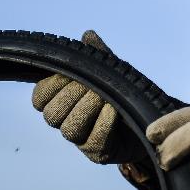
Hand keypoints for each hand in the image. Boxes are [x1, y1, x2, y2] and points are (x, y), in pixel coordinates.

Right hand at [32, 30, 146, 163]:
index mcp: (61, 102)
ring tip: (104, 97)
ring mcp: (81, 141)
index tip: (70, 74)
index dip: (51, 85)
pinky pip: (94, 140)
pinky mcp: (99, 153)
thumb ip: (99, 56)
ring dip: (87, 109)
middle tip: (92, 86)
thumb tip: (88, 36)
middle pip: (52, 115)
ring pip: (69, 129)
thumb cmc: (123, 94)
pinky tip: (113, 109)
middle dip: (71, 95)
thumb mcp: (112, 71)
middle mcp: (66, 123)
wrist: (150, 119)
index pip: (39, 98)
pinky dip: (103, 122)